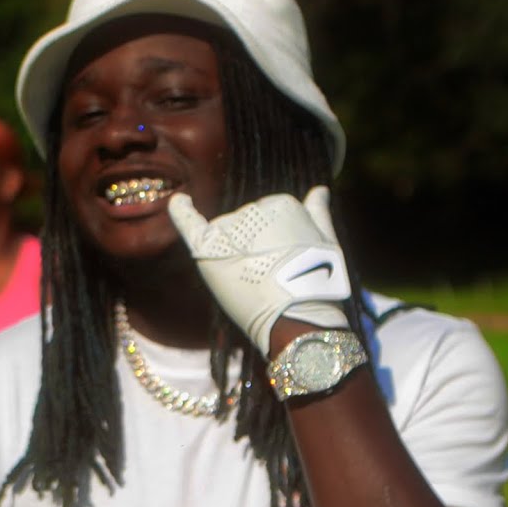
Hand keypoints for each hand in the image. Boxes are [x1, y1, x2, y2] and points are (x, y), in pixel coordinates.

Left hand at [167, 186, 351, 354]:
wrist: (299, 317)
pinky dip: (181, 210)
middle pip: (243, 225)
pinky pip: (189, 222)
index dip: (272, 244)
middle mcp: (253, 208)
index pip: (266, 218)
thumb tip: (319, 189)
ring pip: (224, 234)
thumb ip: (318, 213)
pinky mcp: (209, 248)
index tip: (283, 264)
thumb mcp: (328, 242)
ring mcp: (230, 228)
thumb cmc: (318, 285)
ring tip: (251, 279)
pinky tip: (179, 199)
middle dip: (252, 248)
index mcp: (281, 203)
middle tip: (269, 277)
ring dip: (231, 252)